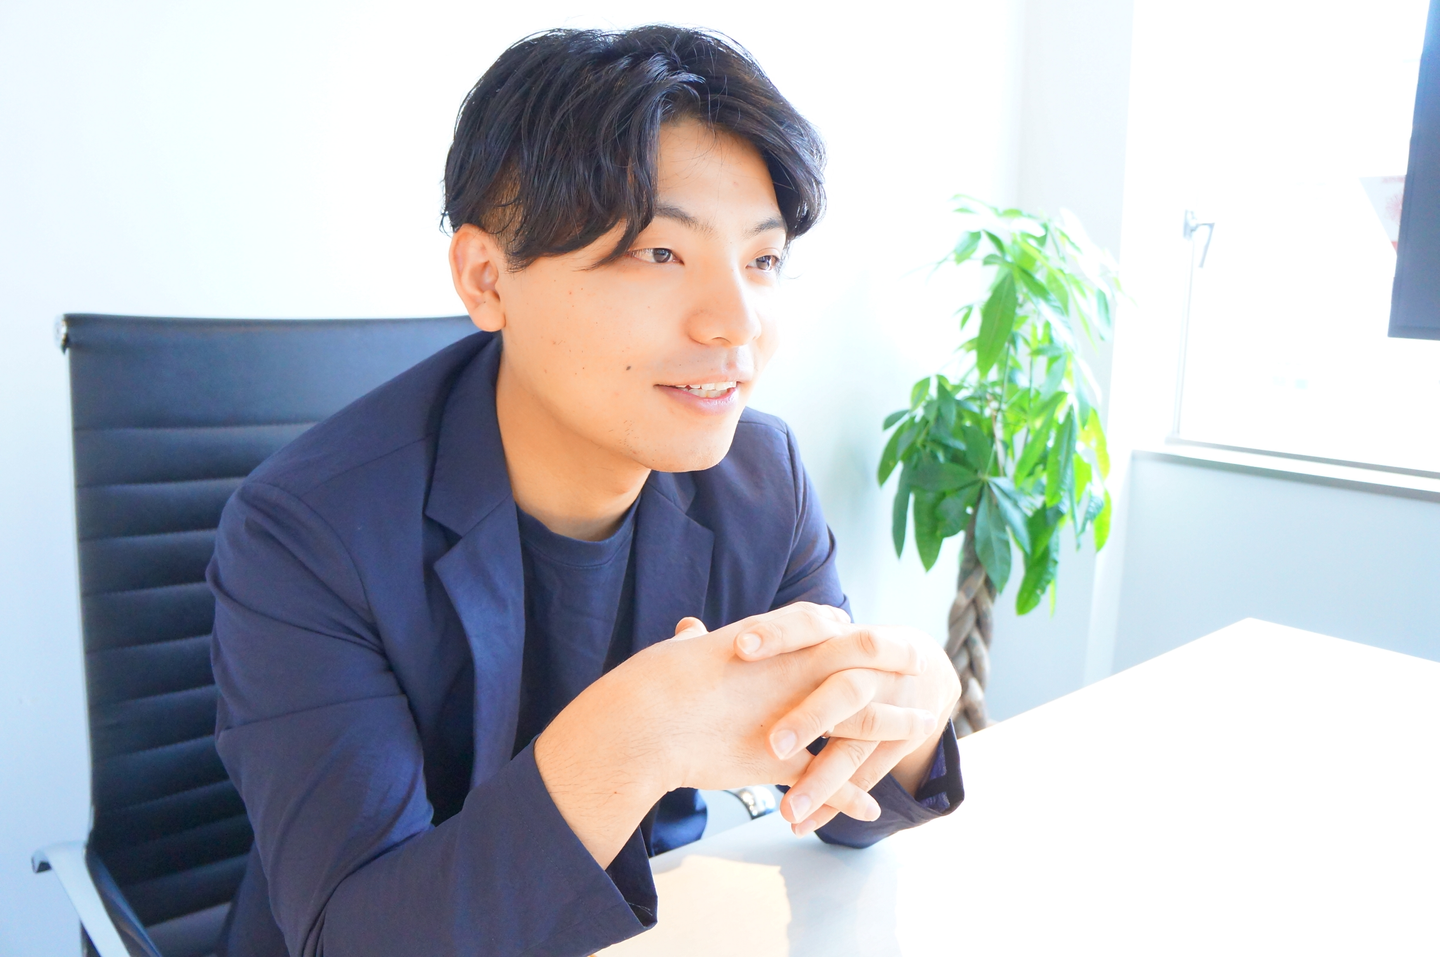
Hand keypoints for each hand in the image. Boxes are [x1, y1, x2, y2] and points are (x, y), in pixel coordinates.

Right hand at [533, 602, 934, 864]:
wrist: (644, 720)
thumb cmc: (654, 682)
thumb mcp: (682, 653)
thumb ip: (695, 643)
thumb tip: (691, 631)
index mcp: (769, 642)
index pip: (824, 623)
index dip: (847, 629)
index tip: (868, 636)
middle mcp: (791, 672)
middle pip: (862, 664)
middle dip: (893, 668)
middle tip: (920, 668)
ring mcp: (792, 716)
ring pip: (862, 721)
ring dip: (894, 726)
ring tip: (920, 729)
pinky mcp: (781, 760)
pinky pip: (829, 778)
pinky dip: (852, 796)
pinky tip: (871, 809)